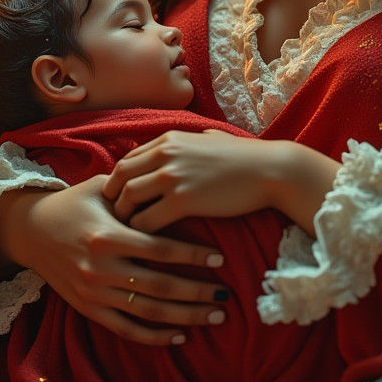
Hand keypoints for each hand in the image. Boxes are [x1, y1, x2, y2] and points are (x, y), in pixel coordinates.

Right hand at [0, 174, 228, 345]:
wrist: (31, 231)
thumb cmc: (73, 202)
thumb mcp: (101, 189)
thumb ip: (135, 190)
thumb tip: (175, 181)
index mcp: (108, 235)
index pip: (160, 248)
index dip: (193, 255)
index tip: (220, 258)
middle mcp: (101, 268)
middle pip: (160, 286)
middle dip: (197, 293)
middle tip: (226, 295)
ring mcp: (94, 292)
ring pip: (147, 311)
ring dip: (184, 317)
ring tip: (214, 316)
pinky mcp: (87, 308)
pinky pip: (125, 328)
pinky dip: (154, 336)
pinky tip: (180, 336)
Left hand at [103, 130, 339, 235]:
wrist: (269, 170)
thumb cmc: (243, 157)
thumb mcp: (209, 139)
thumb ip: (188, 141)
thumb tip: (181, 143)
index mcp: (169, 139)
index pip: (127, 159)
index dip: (118, 181)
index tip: (118, 199)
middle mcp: (165, 154)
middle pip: (119, 177)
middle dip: (113, 199)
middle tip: (115, 219)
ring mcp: (172, 177)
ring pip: (128, 199)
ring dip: (124, 218)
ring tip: (129, 233)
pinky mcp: (183, 201)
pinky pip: (147, 221)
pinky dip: (142, 233)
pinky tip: (148, 242)